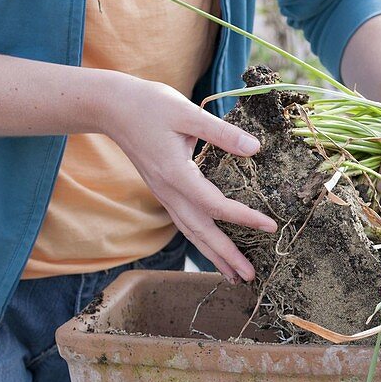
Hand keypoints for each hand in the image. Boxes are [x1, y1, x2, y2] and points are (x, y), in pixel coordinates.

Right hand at [102, 77, 276, 282]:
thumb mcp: (186, 112)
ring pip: (190, 232)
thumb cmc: (148, 105)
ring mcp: (163, 194)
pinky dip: (201, 240)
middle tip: (251, 277)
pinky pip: (184, 223)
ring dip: (213, 256)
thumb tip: (254, 148)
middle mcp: (168, 191)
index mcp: (175, 174)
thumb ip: (221, 132)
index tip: (270, 226)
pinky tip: (212, 248)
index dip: (244, 217)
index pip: (215, 205)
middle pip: (201, 231)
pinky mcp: (163, 191)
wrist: (110, 107)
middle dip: (226, 256)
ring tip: (234, 275)